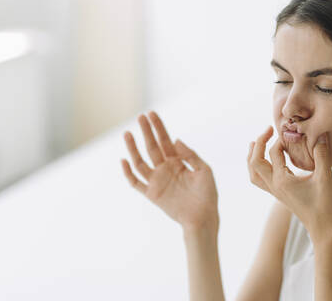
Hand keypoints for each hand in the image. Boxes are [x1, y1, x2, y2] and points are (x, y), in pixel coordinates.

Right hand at [120, 111, 218, 231]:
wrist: (203, 217)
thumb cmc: (207, 194)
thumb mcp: (204, 170)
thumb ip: (190, 155)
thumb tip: (175, 139)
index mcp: (177, 162)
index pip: (165, 140)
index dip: (158, 127)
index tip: (151, 114)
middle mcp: (165, 169)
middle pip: (152, 147)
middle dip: (146, 132)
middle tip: (140, 117)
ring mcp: (157, 181)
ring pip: (140, 162)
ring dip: (133, 148)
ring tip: (127, 134)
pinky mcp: (152, 194)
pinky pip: (136, 183)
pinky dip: (128, 173)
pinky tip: (124, 160)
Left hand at [248, 126, 331, 242]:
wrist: (323, 230)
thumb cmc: (325, 205)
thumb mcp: (325, 178)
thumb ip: (322, 154)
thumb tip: (320, 133)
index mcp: (281, 180)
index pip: (273, 153)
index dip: (281, 139)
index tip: (292, 132)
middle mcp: (274, 186)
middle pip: (254, 162)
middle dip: (259, 143)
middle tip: (268, 129)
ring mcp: (274, 191)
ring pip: (253, 173)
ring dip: (252, 157)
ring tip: (256, 143)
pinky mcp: (278, 195)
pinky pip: (260, 179)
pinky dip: (258, 167)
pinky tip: (268, 161)